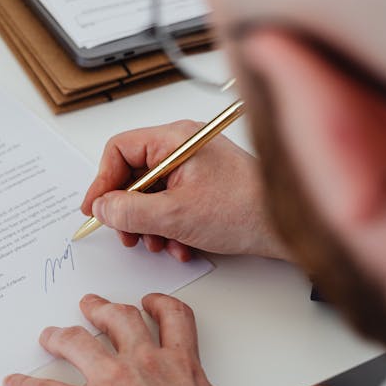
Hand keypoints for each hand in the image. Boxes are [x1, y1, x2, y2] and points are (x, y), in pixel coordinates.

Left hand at [4, 294, 341, 385]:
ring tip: (49, 335)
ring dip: (60, 337)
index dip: (158, 304)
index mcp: (183, 366)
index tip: (149, 301)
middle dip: (101, 309)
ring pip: (78, 344)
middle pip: (118, 320)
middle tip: (90, 305)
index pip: (172, 317)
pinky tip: (11, 385)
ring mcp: (110, 384)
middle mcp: (144, 365)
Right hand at [81, 120, 288, 260]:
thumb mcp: (175, 216)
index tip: (95, 209)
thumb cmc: (245, 211)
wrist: (289, 229)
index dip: (102, 181)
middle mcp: (184, 146)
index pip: (120, 149)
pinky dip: (169, 227)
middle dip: (128, 210)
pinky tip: (181, 246)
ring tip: (160, 245)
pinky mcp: (204, 185)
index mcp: (176, 139)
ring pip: (151, 193)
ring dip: (149, 224)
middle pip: (134, 173)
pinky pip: (170, 202)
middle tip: (127, 235)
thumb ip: (129, 211)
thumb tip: (102, 208)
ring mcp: (195, 166)